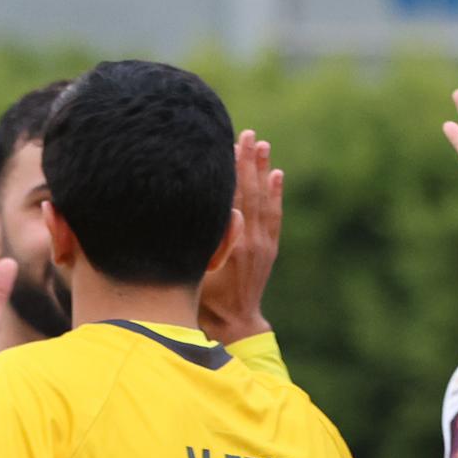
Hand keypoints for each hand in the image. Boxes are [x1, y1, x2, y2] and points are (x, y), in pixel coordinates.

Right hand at [195, 132, 283, 344]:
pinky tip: (277, 175)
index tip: (227, 145)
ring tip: (263, 145)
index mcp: (229, 244)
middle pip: (249, 192)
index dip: (230, 171)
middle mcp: (248, 240)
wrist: (234, 323)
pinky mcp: (269, 249)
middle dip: (248, 161)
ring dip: (263, 171)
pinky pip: (274, 216)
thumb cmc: (203, 299)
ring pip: (264, 201)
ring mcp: (262, 244)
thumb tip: (181, 212)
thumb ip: (195, 245)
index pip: (230, 198)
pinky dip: (276, 194)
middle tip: (249, 134)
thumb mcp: (193, 270)